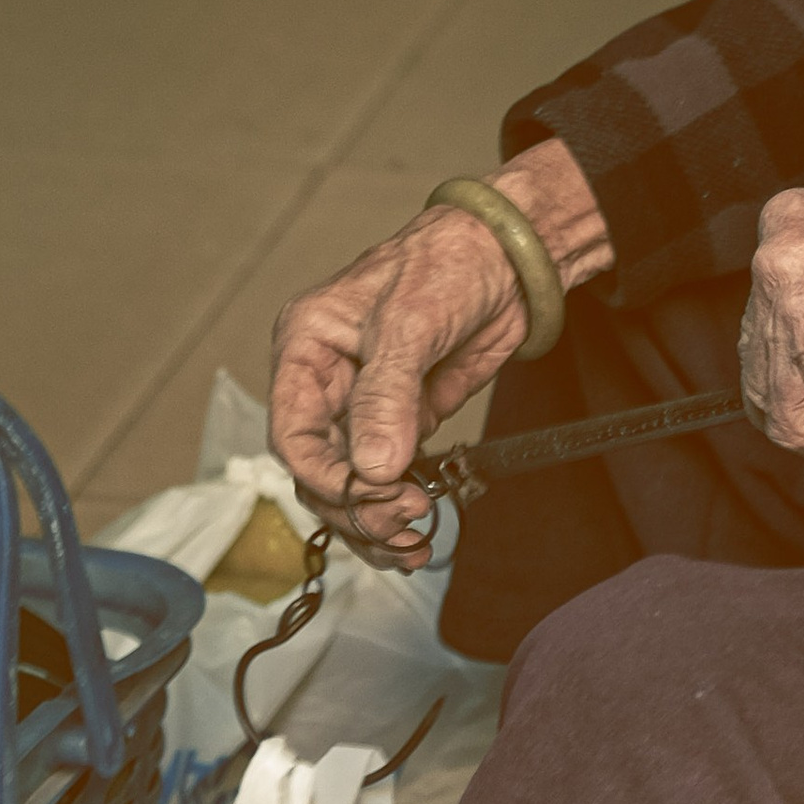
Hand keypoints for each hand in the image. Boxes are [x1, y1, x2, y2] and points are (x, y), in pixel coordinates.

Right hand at [268, 139, 612, 566]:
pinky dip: (396, 510)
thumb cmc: (448, 263)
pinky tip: (416, 538)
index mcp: (306, 348)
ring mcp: (365, 407)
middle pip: (317, 469)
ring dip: (373, 521)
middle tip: (404, 519)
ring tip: (412, 545)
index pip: (292, 432)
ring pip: (348, 484)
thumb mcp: (409, 324)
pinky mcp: (404, 421)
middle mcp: (326, 382)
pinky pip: (386, 479)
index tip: (367, 495)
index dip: (323, 475)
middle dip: (355, 504)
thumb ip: (386, 397)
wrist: (512, 258)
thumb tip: (371, 467)